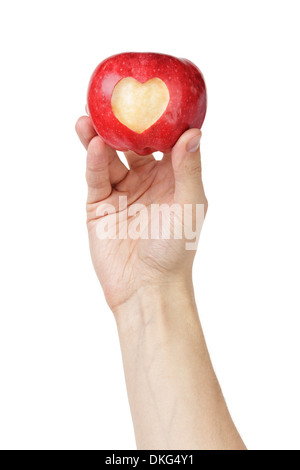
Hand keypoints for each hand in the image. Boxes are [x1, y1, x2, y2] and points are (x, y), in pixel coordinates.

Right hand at [75, 116, 207, 312]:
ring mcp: (122, 192)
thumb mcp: (190, 204)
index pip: (164, 141)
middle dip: (122, 124)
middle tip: (112, 101)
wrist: (148, 286)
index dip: (158, 119)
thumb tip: (193, 132)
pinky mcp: (99, 205)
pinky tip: (94, 145)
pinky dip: (94, 161)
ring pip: (108, 157)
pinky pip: (96, 177)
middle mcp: (147, 181)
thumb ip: (188, 168)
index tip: (152, 94)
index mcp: (172, 178)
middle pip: (131, 144)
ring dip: (99, 137)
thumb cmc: (176, 248)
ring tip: (89, 116)